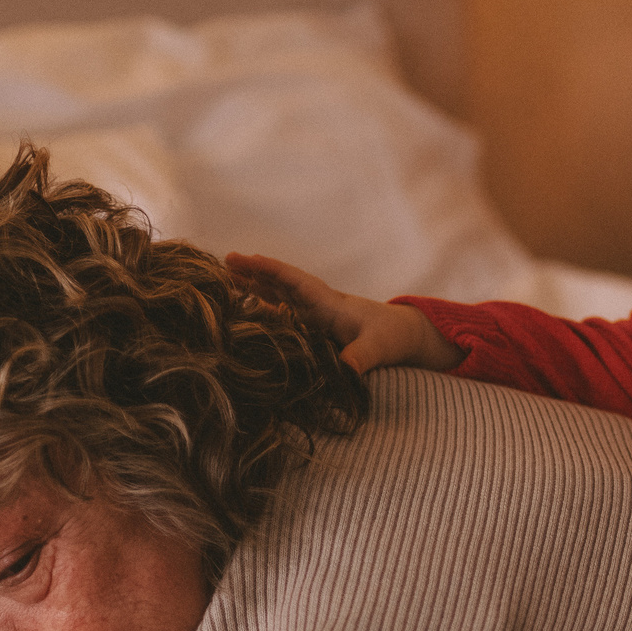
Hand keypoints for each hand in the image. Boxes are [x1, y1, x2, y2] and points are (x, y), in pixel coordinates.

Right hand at [227, 252, 463, 373]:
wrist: (408, 337)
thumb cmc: (394, 337)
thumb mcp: (379, 348)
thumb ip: (360, 357)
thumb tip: (343, 371)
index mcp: (329, 303)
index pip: (294, 281)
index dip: (269, 271)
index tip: (244, 259)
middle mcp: (319, 305)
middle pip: (280, 284)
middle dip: (254, 273)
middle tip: (224, 263)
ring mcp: (316, 316)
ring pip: (280, 297)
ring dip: (256, 289)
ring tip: (227, 282)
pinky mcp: (317, 329)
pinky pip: (286, 314)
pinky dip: (266, 309)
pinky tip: (250, 311)